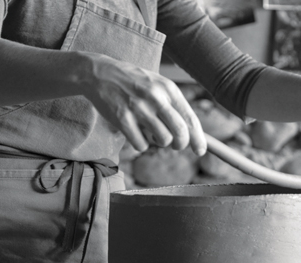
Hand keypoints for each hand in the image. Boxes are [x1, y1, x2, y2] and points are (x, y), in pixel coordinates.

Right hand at [80, 54, 205, 154]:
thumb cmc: (134, 82)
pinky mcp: (122, 119)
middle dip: (181, 144)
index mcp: (168, 89)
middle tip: (176, 145)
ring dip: (160, 142)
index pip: (190, 119)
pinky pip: (141, 144)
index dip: (198, 138)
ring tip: (151, 133)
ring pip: (163, 140)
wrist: (100, 73)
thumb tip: (191, 133)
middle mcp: (156, 98)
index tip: (200, 151)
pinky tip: (136, 134)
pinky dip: (141, 144)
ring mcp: (138, 108)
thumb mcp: (158, 85)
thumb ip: (174, 105)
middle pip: (180, 132)